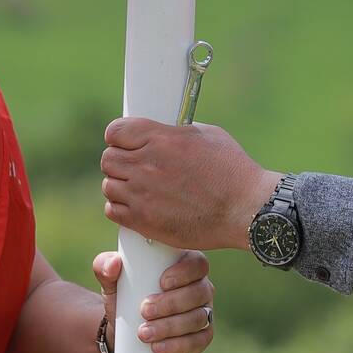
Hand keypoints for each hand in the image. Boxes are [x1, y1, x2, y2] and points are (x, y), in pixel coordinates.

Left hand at [92, 248, 217, 352]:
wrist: (126, 333)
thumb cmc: (125, 298)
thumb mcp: (112, 282)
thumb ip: (105, 266)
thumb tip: (113, 263)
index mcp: (185, 266)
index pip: (197, 263)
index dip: (184, 272)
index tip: (162, 282)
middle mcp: (200, 287)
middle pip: (198, 292)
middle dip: (171, 303)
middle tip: (144, 311)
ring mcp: (204, 312)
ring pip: (198, 318)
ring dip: (171, 326)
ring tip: (144, 333)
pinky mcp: (202, 337)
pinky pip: (199, 341)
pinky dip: (178, 345)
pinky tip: (158, 348)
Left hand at [100, 119, 278, 252]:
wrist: (244, 209)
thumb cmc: (232, 170)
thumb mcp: (207, 135)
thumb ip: (176, 132)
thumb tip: (162, 131)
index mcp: (161, 139)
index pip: (115, 132)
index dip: (119, 137)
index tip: (125, 142)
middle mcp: (146, 165)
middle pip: (108, 159)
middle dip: (119, 160)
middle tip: (134, 167)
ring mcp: (143, 194)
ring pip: (109, 185)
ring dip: (121, 185)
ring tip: (139, 188)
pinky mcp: (144, 221)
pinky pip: (113, 210)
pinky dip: (121, 207)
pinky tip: (138, 205)